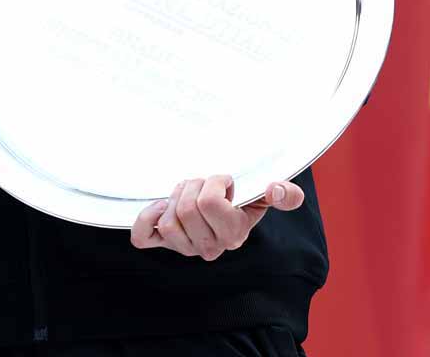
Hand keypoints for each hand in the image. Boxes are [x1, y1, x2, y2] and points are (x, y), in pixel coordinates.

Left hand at [130, 175, 305, 260]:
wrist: (223, 211)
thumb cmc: (242, 201)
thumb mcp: (265, 196)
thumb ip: (286, 194)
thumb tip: (277, 190)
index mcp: (234, 234)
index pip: (210, 203)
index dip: (214, 183)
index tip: (224, 183)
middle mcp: (210, 247)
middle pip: (186, 209)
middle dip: (193, 186)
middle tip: (202, 184)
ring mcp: (185, 248)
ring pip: (168, 221)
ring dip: (174, 197)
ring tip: (187, 192)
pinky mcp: (163, 244)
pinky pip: (143, 238)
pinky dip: (146, 219)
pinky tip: (160, 207)